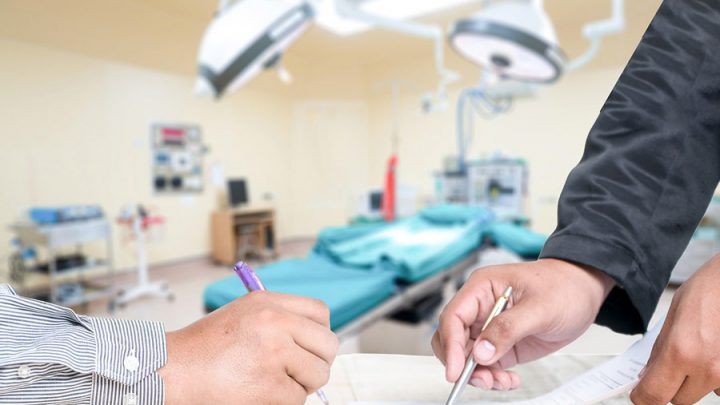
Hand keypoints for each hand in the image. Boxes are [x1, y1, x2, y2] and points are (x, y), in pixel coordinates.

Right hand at [159, 291, 338, 404]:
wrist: (171, 370)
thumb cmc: (203, 348)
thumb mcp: (243, 315)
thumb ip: (278, 319)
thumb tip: (312, 340)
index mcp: (268, 303)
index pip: (320, 312)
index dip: (319, 333)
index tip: (311, 347)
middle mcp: (275, 322)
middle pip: (327, 345)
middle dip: (317, 363)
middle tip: (300, 373)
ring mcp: (274, 353)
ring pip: (317, 374)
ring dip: (301, 385)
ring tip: (274, 383)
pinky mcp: (269, 385)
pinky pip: (297, 399)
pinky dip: (283, 402)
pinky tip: (260, 394)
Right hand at [432, 259, 613, 390]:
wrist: (585, 292)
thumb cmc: (564, 286)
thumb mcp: (540, 307)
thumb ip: (508, 329)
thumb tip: (481, 351)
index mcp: (482, 287)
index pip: (453, 317)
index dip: (450, 345)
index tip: (455, 370)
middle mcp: (480, 307)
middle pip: (453, 339)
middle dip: (463, 364)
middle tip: (484, 379)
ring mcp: (489, 326)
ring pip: (467, 356)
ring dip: (481, 374)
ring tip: (503, 381)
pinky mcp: (501, 343)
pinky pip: (485, 364)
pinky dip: (494, 377)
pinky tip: (510, 379)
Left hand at [631, 255, 719, 404]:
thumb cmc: (709, 291)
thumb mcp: (672, 317)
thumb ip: (658, 351)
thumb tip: (646, 376)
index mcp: (681, 352)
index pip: (653, 395)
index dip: (643, 397)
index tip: (639, 394)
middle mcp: (707, 369)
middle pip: (677, 400)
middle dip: (670, 387)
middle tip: (671, 366)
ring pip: (701, 394)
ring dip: (695, 381)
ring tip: (698, 352)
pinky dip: (715, 377)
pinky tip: (714, 353)